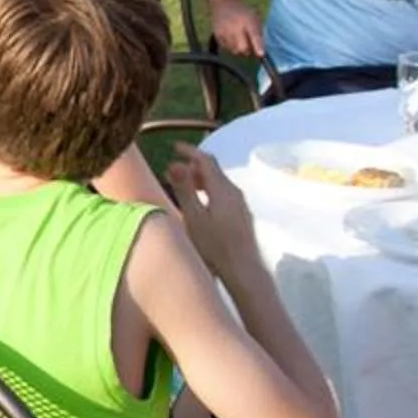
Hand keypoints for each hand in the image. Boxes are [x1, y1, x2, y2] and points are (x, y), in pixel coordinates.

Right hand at [162, 147, 263, 279]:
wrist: (244, 270)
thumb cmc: (215, 246)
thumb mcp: (194, 217)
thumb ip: (184, 189)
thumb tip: (175, 163)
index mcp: (222, 189)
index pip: (206, 160)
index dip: (189, 151)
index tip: (174, 146)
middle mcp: (234, 192)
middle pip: (213, 170)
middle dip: (193, 165)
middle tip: (173, 170)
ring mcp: (240, 204)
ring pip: (219, 182)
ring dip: (200, 179)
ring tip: (183, 187)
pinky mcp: (242, 215)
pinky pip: (223, 193)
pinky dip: (209, 190)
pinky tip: (201, 204)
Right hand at [206, 0, 266, 58]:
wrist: (224, 4)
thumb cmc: (244, 13)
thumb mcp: (255, 18)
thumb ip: (259, 33)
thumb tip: (261, 51)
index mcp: (249, 21)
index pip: (254, 35)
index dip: (258, 46)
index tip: (261, 54)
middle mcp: (236, 27)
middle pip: (243, 48)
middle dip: (248, 51)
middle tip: (249, 46)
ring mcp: (225, 32)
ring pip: (234, 51)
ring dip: (239, 50)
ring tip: (239, 41)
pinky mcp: (218, 36)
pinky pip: (226, 49)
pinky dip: (231, 47)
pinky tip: (231, 39)